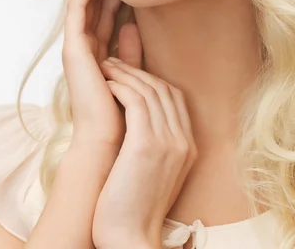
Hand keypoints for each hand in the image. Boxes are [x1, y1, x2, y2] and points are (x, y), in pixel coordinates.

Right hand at [62, 0, 141, 148]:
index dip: (116, 0)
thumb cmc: (123, 113)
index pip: (107, 22)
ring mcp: (77, 50)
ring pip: (85, 8)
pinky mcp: (73, 50)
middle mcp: (86, 52)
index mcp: (99, 59)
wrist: (108, 139)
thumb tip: (132, 26)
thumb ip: (131, 52)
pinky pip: (77, 14)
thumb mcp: (132, 74)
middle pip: (96, 11)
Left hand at [92, 59, 197, 248]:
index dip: (152, 79)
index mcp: (188, 146)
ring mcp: (168, 142)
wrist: (130, 239)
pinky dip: (122, 87)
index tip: (130, 73)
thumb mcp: (153, 171)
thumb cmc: (132, 207)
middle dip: (138, 70)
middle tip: (114, 62)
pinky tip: (108, 84)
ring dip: (126, 73)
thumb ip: (154, 142)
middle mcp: (183, 140)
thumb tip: (137, 120)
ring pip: (150, 90)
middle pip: (164, 89)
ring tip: (106, 67)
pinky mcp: (147, 145)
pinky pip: (137, 101)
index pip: (175, 98)